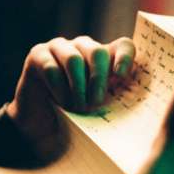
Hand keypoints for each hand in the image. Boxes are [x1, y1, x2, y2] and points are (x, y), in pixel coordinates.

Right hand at [6, 36, 135, 160]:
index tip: (122, 76)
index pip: (123, 46)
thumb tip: (135, 114)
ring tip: (79, 107)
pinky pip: (51, 68)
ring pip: (73, 59)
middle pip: (97, 53)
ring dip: (78, 87)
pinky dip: (59, 89)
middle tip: (97, 102)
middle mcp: (84, 48)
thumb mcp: (101, 111)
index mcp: (106, 58)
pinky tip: (62, 103)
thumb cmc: (78, 119)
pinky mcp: (38, 54)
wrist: (43, 127)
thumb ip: (115, 104)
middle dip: (98, 79)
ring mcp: (60, 48)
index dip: (125, 57)